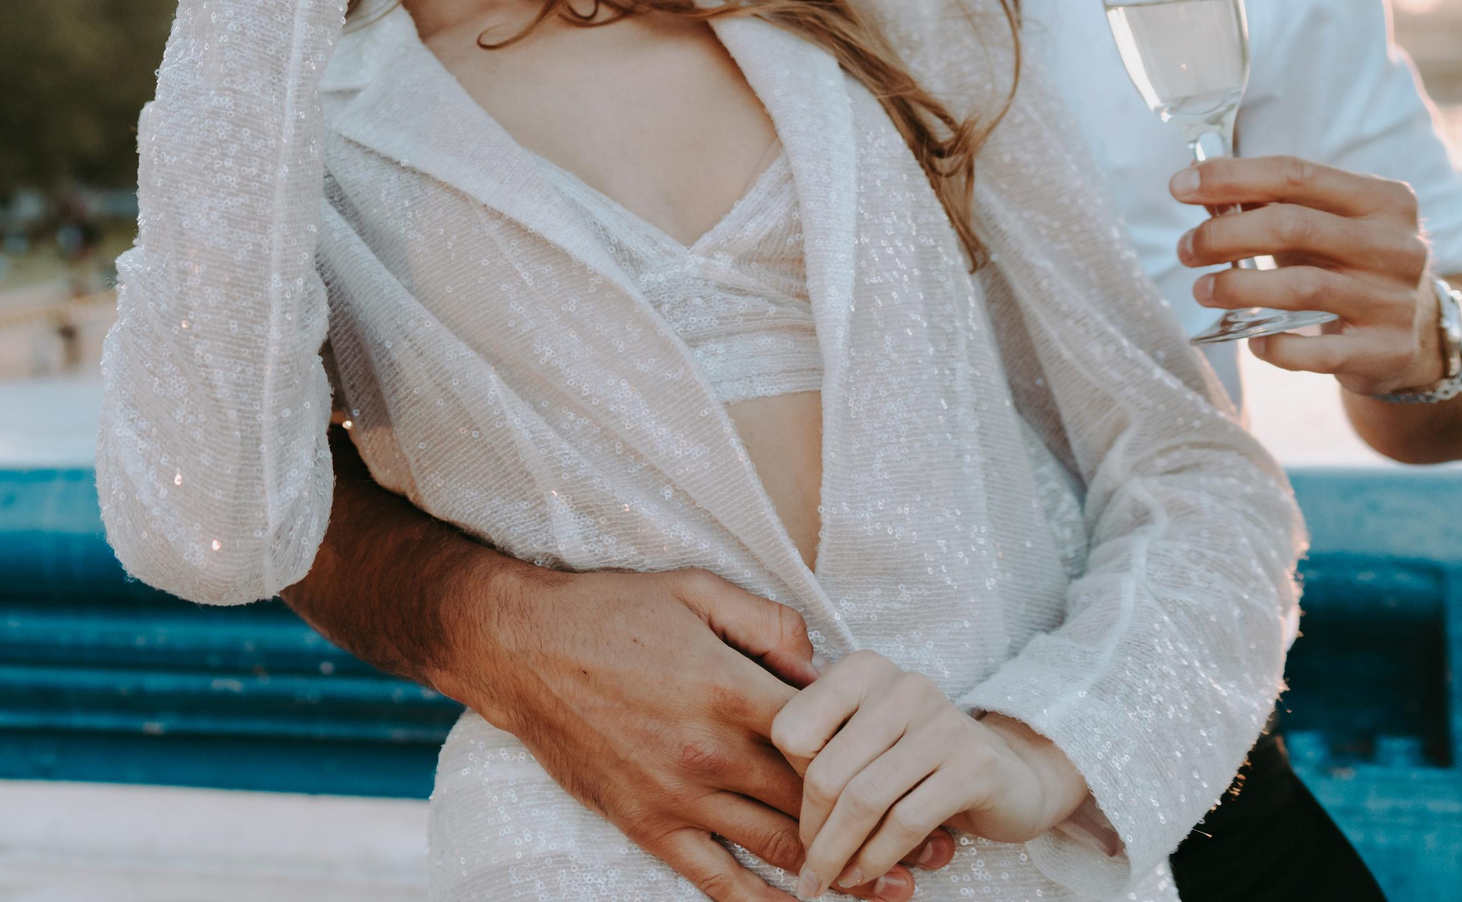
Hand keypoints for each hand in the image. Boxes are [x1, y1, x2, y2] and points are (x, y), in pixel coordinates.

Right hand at [458, 566, 952, 901]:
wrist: (520, 649)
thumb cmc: (608, 612)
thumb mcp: (694, 589)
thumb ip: (768, 623)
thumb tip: (822, 664)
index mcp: (730, 689)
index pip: (830, 741)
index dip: (884, 763)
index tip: (928, 778)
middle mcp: (711, 753)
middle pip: (818, 805)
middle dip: (885, 827)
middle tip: (941, 848)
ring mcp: (678, 797)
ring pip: (781, 851)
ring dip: (844, 873)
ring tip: (899, 885)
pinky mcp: (647, 826)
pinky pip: (719, 883)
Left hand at [774, 653, 1086, 899]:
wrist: (1014, 773)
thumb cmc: (920, 763)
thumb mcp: (867, 744)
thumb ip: (825, 759)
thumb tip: (782, 823)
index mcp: (863, 670)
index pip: (792, 728)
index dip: (789, 778)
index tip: (802, 813)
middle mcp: (901, 685)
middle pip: (826, 772)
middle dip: (812, 831)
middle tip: (809, 867)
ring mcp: (942, 721)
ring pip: (863, 800)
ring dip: (838, 853)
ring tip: (829, 879)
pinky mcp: (974, 765)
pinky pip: (905, 822)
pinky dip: (877, 858)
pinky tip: (865, 875)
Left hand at [1171, 156, 1444, 394]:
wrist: (1416, 335)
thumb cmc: (1348, 264)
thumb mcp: (1323, 224)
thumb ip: (1270, 203)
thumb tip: (1197, 187)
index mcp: (1384, 199)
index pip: (1295, 173)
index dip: (1230, 176)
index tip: (1180, 186)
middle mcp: (1397, 246)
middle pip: (1292, 226)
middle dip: (1224, 234)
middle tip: (1188, 249)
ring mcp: (1395, 301)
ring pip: (1300, 288)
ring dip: (1237, 288)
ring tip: (1204, 290)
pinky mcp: (1387, 351)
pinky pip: (1316, 352)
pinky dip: (1273, 346)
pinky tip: (1253, 340)